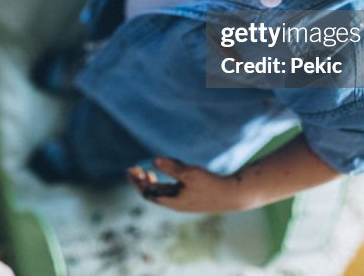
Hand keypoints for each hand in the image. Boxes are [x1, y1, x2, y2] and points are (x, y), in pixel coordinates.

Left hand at [127, 157, 245, 213]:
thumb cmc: (210, 184)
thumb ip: (171, 167)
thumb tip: (153, 160)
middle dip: (141, 182)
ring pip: (162, 193)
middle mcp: (175, 204)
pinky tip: (168, 173)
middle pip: (152, 194)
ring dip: (152, 183)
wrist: (232, 195)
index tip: (130, 169)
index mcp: (172, 201)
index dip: (136, 182)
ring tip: (146, 172)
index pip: (147, 193)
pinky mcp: (192, 197)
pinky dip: (165, 183)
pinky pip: (172, 191)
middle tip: (133, 169)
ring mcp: (183, 201)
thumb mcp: (189, 173)